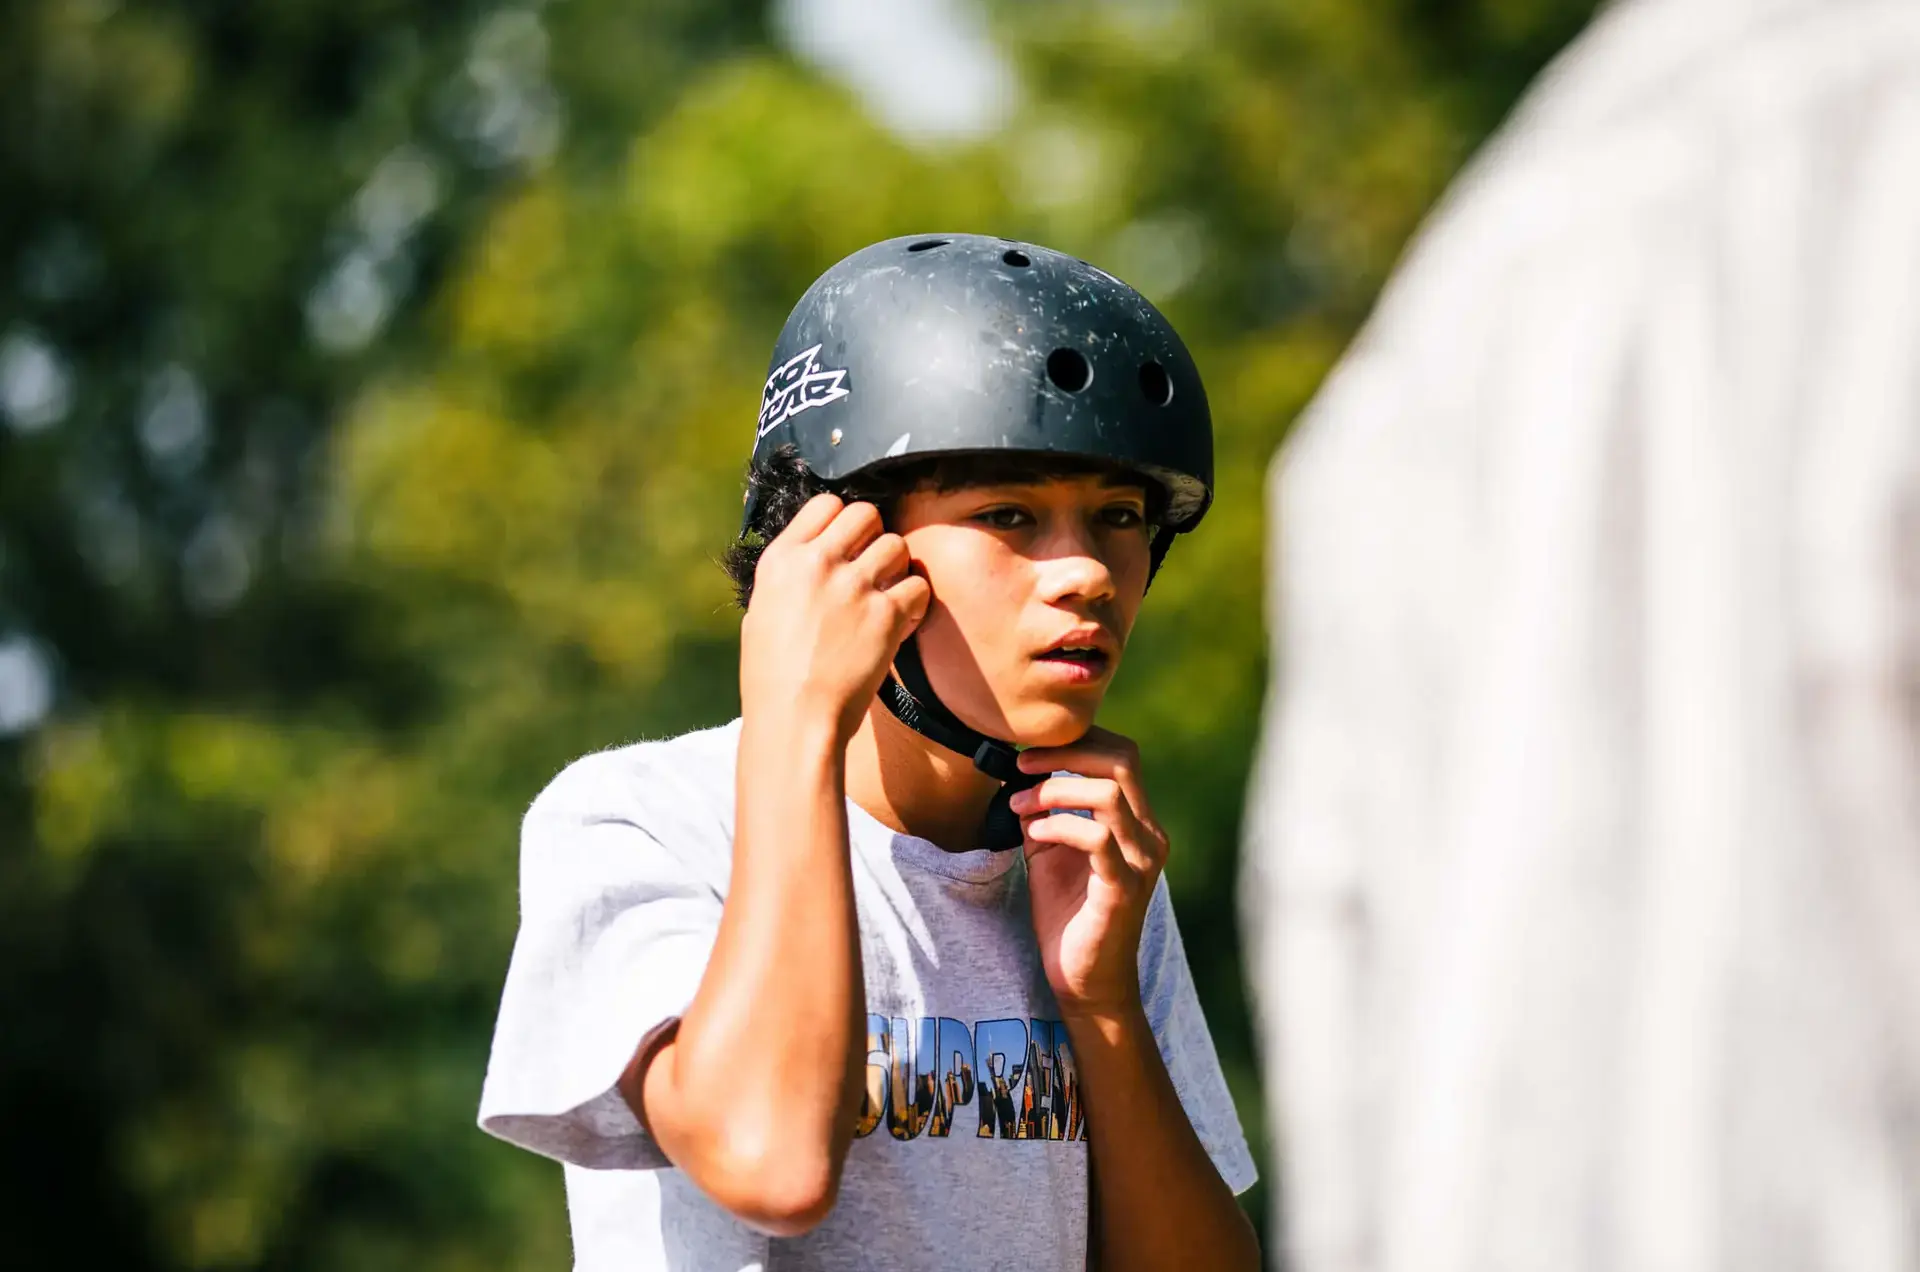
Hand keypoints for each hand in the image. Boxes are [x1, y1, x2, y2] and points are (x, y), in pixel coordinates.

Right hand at [740, 494, 931, 744]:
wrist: (793, 721)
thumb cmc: (772, 678)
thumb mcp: (762, 612)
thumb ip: (790, 577)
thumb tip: (813, 558)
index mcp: (781, 560)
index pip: (826, 504)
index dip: (842, 522)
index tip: (846, 546)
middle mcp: (817, 564)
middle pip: (866, 514)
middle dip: (874, 537)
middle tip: (871, 570)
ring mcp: (853, 586)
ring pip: (897, 545)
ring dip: (897, 569)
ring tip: (886, 598)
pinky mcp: (885, 614)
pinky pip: (918, 585)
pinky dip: (915, 603)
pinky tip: (901, 622)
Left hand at [1007, 729, 1167, 1018]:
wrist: (1086, 983)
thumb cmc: (1069, 917)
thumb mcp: (1049, 853)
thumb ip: (1042, 813)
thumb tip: (1019, 776)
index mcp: (1137, 822)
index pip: (1121, 755)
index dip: (1077, 741)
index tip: (1030, 752)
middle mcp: (1148, 835)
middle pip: (1122, 761)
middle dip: (1065, 753)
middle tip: (1022, 764)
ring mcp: (1141, 861)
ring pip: (1109, 794)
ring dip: (1055, 789)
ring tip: (1019, 804)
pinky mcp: (1124, 889)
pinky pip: (1096, 838)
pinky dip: (1058, 825)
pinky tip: (1032, 834)